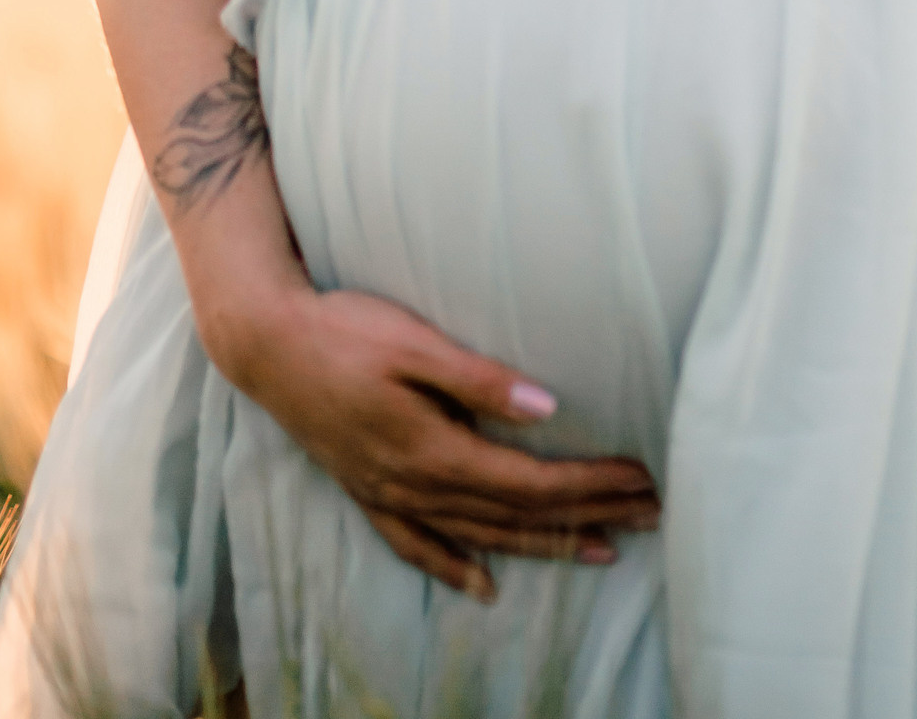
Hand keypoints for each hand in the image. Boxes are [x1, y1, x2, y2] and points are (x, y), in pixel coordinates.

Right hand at [218, 283, 660, 600]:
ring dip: (544, 546)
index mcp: (434, 451)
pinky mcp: (369, 493)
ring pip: (481, 536)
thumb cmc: (345, 331)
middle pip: (518, 515)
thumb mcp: (415, 343)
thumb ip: (479, 380)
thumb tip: (547, 407)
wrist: (266, 346)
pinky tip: (482, 586)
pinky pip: (418, 546)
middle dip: (588, 515)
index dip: (590, 484)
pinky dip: (454, 568)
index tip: (641, 479)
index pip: (531, 482)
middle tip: (650, 513)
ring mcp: (390, 497)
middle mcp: (416, 487)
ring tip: (602, 552)